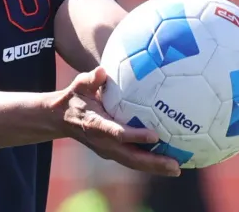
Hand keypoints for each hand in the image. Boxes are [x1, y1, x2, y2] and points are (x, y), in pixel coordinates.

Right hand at [57, 67, 181, 176]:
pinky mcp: (112, 153)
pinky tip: (168, 163)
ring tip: (177, 169)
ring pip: (133, 162)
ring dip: (154, 167)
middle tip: (175, 165)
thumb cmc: (74, 98)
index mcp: (96, 126)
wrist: (62, 119)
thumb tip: (101, 70)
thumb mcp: (79, 86)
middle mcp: (103, 142)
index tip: (155, 136)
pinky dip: (149, 164)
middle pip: (130, 157)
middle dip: (152, 162)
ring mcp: (108, 151)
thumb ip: (90, 79)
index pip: (117, 133)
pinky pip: (132, 160)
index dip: (135, 136)